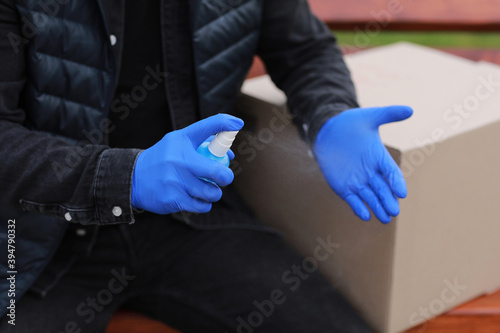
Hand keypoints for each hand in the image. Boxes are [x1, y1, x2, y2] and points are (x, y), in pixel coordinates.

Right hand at [131, 114, 243, 214]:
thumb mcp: (178, 142)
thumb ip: (203, 143)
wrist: (133, 178)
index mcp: (181, 141)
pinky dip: (204, 204)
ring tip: (209, 190)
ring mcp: (175, 181)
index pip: (206, 128)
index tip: (238, 124)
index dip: (225, 125)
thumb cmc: (164, 158)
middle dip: (226, 177)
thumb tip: (230, 154)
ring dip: (214, 193)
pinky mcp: (172, 199)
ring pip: (211, 192)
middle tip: (224, 178)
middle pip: (216, 172)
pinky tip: (198, 199)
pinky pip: (201, 206)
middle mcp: (178, 160)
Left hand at [314, 106, 412, 222]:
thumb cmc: (351, 123)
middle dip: (388, 200)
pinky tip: (364, 215)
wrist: (329, 130)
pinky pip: (353, 199)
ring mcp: (358, 180)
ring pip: (370, 197)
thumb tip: (410, 110)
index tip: (402, 193)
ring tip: (385, 218)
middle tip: (394, 211)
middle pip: (382, 189)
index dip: (396, 182)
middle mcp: (371, 172)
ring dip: (377, 207)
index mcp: (380, 158)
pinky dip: (358, 207)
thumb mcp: (370, 116)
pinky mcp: (344, 186)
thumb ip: (389, 114)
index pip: (391, 173)